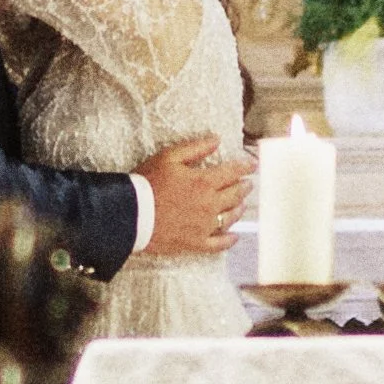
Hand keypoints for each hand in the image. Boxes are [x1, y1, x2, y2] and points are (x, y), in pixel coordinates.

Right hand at [139, 136, 251, 258]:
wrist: (131, 214)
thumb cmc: (148, 183)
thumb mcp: (169, 157)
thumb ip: (195, 147)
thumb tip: (217, 140)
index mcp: (204, 181)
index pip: (233, 172)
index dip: (245, 166)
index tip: (252, 164)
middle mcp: (210, 204)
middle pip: (235, 195)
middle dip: (244, 187)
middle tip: (247, 184)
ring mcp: (204, 226)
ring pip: (230, 217)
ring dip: (238, 209)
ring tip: (241, 204)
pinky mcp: (196, 243)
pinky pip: (218, 244)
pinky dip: (229, 240)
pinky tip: (233, 236)